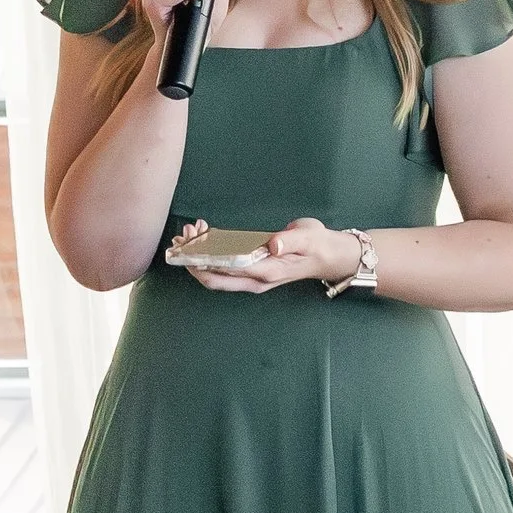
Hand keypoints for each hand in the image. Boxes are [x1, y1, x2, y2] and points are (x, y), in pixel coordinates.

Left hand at [174, 214, 362, 296]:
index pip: (227, 270)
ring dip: (198, 257)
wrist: (329, 256)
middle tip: (183, 236)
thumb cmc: (318, 245)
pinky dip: (210, 254)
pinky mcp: (252, 271)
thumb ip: (289, 241)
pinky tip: (204, 236)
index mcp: (267, 272)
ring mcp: (252, 278)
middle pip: (214, 278)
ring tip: (190, 233)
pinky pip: (225, 268)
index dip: (205, 259)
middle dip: (193, 260)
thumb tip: (273, 244)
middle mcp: (256, 280)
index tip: (191, 242)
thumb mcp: (308, 237)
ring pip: (217, 275)